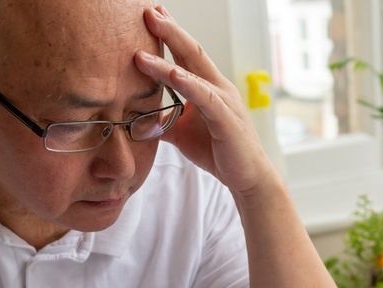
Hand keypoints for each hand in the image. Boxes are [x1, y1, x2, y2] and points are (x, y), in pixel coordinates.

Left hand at [135, 5, 280, 196]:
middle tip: (148, 11)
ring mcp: (224, 100)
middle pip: (191, 51)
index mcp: (208, 87)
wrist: (247, 177)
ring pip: (194, 69)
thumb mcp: (182, 133)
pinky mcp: (226, 119)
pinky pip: (205, 96)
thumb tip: (135, 117)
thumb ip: (162, 121)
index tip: (151, 14)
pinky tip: (172, 72)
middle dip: (169, 30)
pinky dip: (188, 83)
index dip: (169, 34)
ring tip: (147, 38)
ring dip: (169, 52)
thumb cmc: (219, 152)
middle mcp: (218, 87)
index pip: (186, 54)